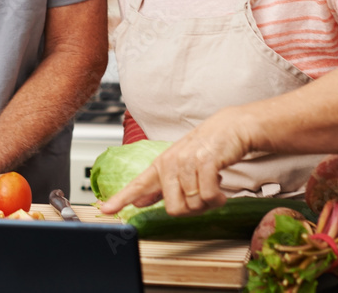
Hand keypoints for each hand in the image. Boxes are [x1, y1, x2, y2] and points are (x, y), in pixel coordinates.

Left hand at [99, 111, 249, 216]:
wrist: (232, 127)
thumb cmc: (207, 148)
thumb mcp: (180, 165)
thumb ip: (160, 185)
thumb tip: (138, 201)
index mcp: (161, 165)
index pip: (137, 184)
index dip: (121, 198)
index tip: (105, 209)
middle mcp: (170, 162)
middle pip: (174, 209)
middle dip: (192, 210)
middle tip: (203, 196)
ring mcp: (186, 162)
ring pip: (193, 205)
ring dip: (208, 202)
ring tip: (213, 185)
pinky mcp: (205, 162)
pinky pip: (208, 197)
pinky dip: (218, 199)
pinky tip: (221, 188)